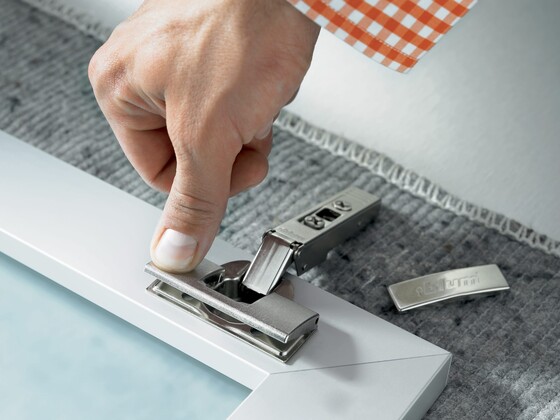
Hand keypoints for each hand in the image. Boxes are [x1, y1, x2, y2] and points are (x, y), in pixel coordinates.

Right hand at [89, 0, 318, 271]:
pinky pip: (232, 105)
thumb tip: (174, 252)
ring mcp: (182, 61)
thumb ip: (196, 200)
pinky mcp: (216, 56)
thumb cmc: (240, 30)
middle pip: (189, 154)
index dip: (202, 183)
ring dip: (244, 129)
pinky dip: (253, 107)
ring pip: (215, 132)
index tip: (229, 175)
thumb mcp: (209, 134)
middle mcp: (143, 74)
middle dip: (227, 151)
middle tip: (244, 131)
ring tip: (254, 101)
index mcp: (120, 90)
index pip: (159, 174)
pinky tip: (262, 87)